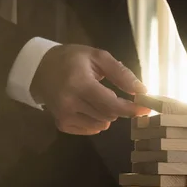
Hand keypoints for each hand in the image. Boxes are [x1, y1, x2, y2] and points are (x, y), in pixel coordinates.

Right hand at [31, 44, 150, 134]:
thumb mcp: (98, 57)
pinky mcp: (62, 125)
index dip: (131, 109)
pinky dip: (97, 120)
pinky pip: (92, 129)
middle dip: (119, 108)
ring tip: (97, 98)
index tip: (146, 109)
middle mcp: (70, 103)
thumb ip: (121, 74)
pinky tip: (88, 107)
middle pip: (109, 116)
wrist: (40, 69)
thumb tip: (142, 91)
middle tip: (119, 96)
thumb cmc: (72, 60)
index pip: (111, 104)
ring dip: (107, 114)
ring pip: (102, 125)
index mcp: (79, 84)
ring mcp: (64, 116)